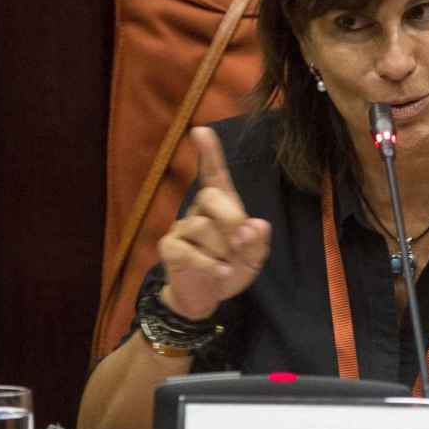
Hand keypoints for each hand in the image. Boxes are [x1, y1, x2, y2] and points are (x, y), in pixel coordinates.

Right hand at [156, 126, 270, 319]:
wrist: (206, 298)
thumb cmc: (231, 268)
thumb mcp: (254, 258)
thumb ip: (258, 242)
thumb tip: (256, 225)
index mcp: (220, 206)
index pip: (214, 175)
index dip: (209, 153)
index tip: (201, 130)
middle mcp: (198, 211)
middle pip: (210, 197)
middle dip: (231, 218)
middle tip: (241, 243)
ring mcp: (181, 228)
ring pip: (202, 228)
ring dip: (223, 251)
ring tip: (227, 266)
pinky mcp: (170, 249)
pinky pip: (189, 251)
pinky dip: (210, 266)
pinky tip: (220, 274)